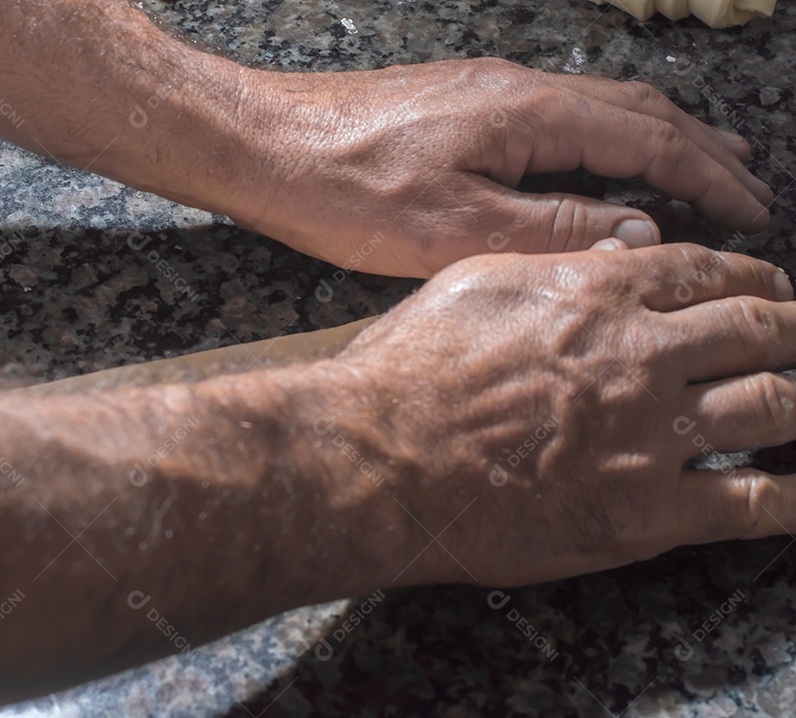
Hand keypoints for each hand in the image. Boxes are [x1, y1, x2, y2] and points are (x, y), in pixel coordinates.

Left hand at [226, 59, 773, 277]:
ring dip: (656, 140)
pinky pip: (555, 117)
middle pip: (636, 111)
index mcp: (528, 114)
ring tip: (698, 168)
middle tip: (746, 189)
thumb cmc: (339, 189)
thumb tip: (634, 234)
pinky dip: (601, 141)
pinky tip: (598, 165)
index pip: (651, 139)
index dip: (710, 177)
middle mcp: (515, 89)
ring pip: (597, 109)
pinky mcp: (457, 108)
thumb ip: (550, 231)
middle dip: (700, 151)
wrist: (261, 145)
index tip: (753, 209)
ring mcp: (485, 93)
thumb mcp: (451, 229)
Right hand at [322, 243, 795, 585]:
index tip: (770, 290)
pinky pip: (753, 503)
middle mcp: (642, 355)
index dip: (757, 280)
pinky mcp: (645, 514)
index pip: (711, 273)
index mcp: (600, 293)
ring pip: (775, 405)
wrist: (377, 459)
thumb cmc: (406, 372)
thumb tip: (613, 253)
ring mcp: (650, 435)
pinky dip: (791, 497)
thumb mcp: (474, 283)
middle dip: (794, 331)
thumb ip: (556, 264)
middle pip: (761, 331)